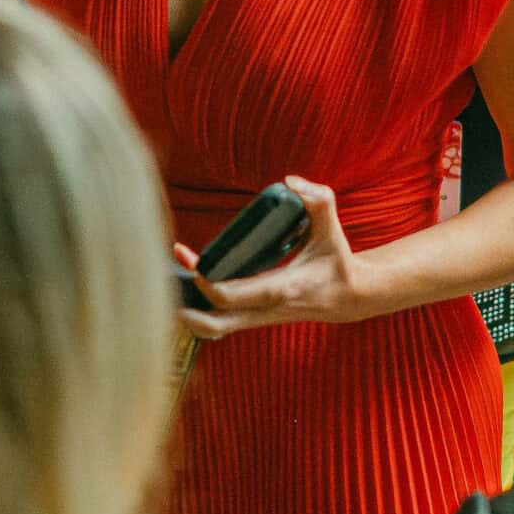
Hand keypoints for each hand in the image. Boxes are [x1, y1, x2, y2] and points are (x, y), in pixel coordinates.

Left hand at [177, 178, 369, 336]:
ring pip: (214, 330)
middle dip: (186, 307)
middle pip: (215, 323)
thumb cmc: (336, 258)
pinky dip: (198, 315)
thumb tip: (290, 183)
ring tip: (166, 289)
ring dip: (187, 314)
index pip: (234, 294)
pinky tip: (184, 296)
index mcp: (282, 288)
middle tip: (164, 281)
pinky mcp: (255, 320)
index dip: (208, 282)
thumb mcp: (332, 227)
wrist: (349, 297)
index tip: (191, 259)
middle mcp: (266, 310)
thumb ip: (318, 200)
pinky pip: (219, 326)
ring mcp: (259, 319)